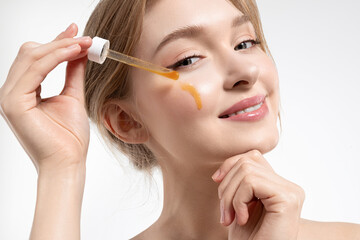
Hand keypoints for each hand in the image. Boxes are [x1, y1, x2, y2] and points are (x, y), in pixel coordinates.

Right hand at [0, 23, 91, 173]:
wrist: (68, 162)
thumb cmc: (70, 137)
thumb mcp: (72, 96)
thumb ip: (72, 73)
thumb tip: (79, 52)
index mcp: (23, 91)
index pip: (36, 58)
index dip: (56, 42)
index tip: (75, 31)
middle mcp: (12, 92)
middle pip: (31, 53)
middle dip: (60, 42)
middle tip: (84, 37)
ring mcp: (10, 97)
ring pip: (32, 57)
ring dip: (61, 46)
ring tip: (84, 43)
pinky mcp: (14, 103)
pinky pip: (35, 70)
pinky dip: (56, 57)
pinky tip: (75, 52)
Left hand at [212, 150, 304, 239]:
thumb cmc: (249, 238)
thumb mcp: (239, 203)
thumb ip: (240, 182)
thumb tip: (226, 165)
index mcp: (279, 186)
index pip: (252, 156)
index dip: (230, 165)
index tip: (217, 181)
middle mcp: (289, 187)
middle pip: (247, 161)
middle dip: (226, 186)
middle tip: (224, 213)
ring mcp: (291, 192)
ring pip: (247, 170)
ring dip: (230, 196)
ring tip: (231, 218)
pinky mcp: (288, 198)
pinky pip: (252, 182)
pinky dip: (238, 200)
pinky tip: (242, 219)